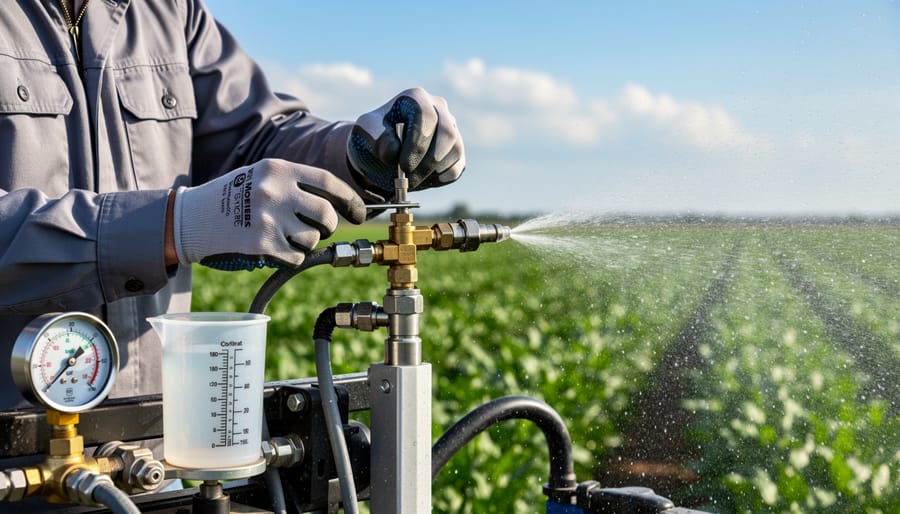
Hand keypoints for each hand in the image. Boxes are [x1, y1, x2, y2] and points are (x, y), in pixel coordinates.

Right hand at [173, 159, 365, 270]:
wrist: (190, 218)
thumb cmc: (229, 197)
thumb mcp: (260, 176)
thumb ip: (294, 184)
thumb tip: (335, 205)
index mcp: (278, 169)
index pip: (328, 182)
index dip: (349, 199)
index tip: (359, 213)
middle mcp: (276, 190)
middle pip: (326, 214)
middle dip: (328, 226)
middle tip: (319, 229)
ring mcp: (269, 217)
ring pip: (312, 238)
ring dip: (306, 243)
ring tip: (284, 236)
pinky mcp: (262, 243)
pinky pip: (296, 256)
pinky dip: (292, 257)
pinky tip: (275, 248)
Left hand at [348, 87, 464, 194]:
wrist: (381, 152)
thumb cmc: (374, 136)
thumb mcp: (365, 132)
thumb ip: (377, 137)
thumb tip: (395, 151)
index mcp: (416, 98)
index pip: (426, 117)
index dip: (418, 144)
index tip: (403, 166)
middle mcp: (439, 109)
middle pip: (447, 134)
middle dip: (428, 162)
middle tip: (409, 180)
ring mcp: (451, 129)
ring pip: (456, 151)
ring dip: (434, 171)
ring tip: (412, 181)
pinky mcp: (455, 149)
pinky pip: (457, 166)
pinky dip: (441, 178)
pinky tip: (422, 180)